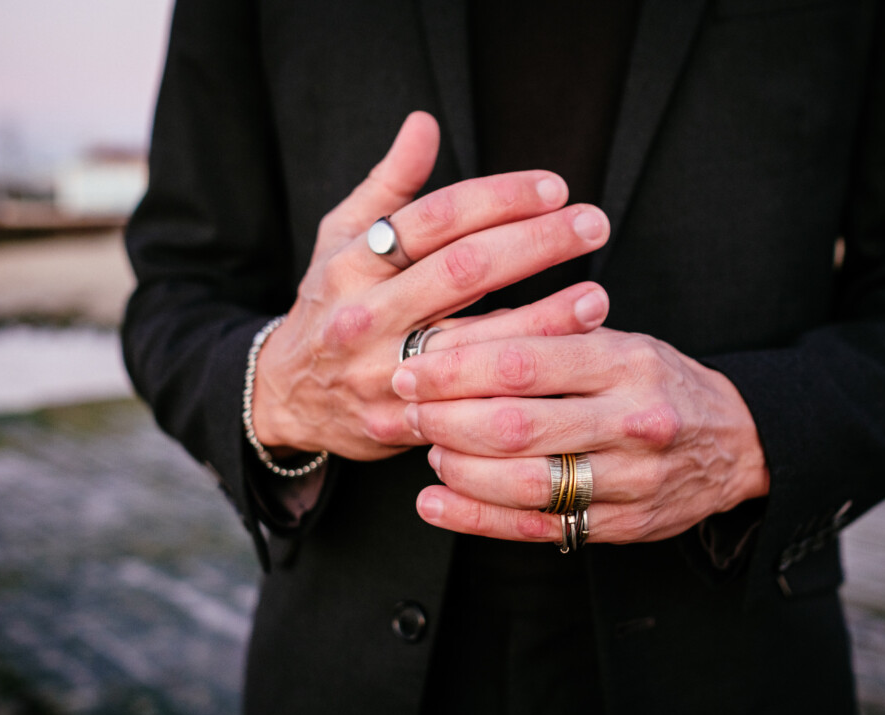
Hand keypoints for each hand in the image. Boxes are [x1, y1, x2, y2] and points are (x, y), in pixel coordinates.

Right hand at [251, 111, 610, 460]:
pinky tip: (564, 361)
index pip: (434, 218)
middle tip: (592, 225)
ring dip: (543, 319)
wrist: (288, 396)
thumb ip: (388, 185)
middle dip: (536, 243)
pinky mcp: (400, 422)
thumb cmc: (330, 304)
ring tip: (596, 297)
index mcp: (352, 262)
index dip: (498, 197)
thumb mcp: (341, 239)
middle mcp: (365, 315)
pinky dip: (519, 381)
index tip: (554, 187)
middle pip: (463, 270)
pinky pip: (472, 401)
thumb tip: (425, 122)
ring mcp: (382, 372)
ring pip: (475, 341)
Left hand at [392, 328, 770, 543]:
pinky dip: (477, 518)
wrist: (737, 443)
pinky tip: (435, 503)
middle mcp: (632, 421)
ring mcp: (631, 480)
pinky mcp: (622, 525)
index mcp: (627, 363)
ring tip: (429, 450)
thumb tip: (451, 334)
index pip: (524, 362)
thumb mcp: (617, 341)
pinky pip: (538, 528)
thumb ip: (546, 338)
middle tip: (408, 407)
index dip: (456, 367)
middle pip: (516, 424)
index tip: (413, 365)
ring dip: (460, 468)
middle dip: (446, 417)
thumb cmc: (659, 382)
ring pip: (524, 482)